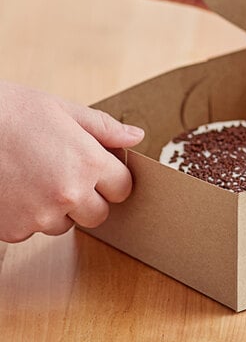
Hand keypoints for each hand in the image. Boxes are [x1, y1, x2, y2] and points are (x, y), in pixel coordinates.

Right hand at [0, 81, 143, 242]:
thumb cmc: (14, 111)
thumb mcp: (65, 111)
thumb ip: (105, 129)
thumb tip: (136, 136)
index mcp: (89, 163)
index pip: (123, 188)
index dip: (113, 179)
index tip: (101, 172)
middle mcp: (69, 194)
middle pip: (99, 214)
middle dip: (91, 199)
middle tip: (69, 176)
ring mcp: (40, 216)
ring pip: (65, 225)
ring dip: (59, 210)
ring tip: (37, 178)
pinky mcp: (14, 230)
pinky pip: (32, 230)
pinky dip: (28, 215)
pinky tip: (16, 189)